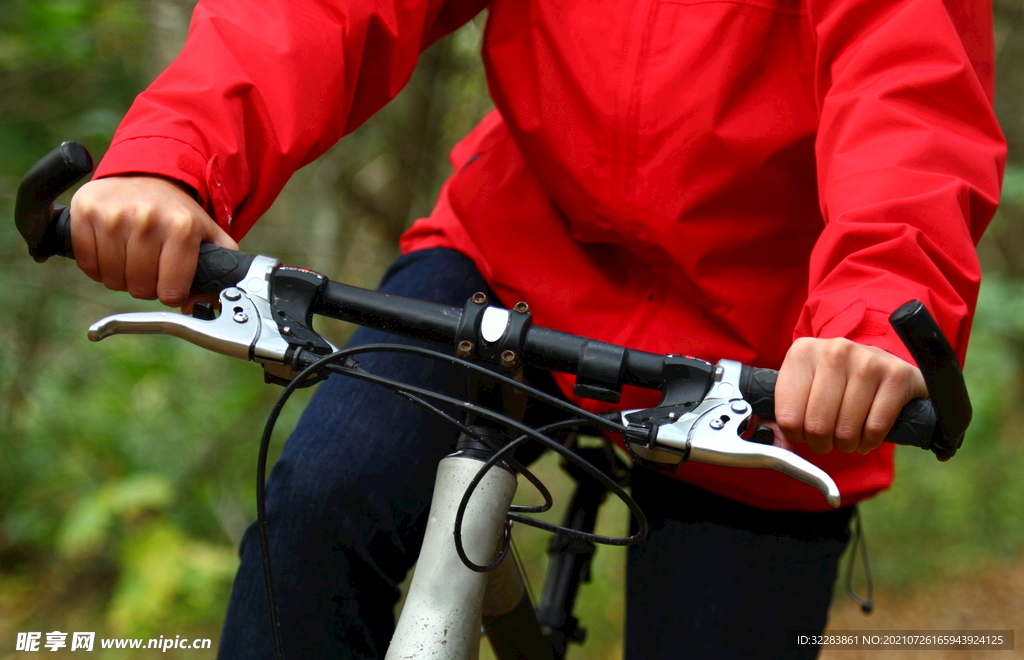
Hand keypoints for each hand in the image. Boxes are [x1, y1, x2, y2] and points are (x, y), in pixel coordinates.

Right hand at [70, 175, 238, 307]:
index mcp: (181, 227)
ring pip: (112, 280)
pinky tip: (111, 250)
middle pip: (139, 288)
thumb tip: (199, 307)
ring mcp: (113, 215)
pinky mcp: (85, 212)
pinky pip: (87, 265)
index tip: (171, 282)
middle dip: (146, 286)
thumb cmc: (176, 213)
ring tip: (132, 258)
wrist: (146, 175)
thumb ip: (219, 272)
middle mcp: (147, 219)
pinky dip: (97, 267)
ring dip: (121, 278)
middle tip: (150, 268)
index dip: (171, 293)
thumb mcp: (209, 236)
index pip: (171, 291)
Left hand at [773, 337, 927, 454]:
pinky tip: (867, 436)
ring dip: (846, 444)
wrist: (887, 366)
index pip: (788, 417)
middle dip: (822, 444)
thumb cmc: (838, 383)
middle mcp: (834, 351)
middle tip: (828, 440)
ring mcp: (867, 361)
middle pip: (817, 425)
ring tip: (848, 437)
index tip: (805, 432)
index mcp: (803, 352)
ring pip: (846, 430)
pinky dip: (870, 441)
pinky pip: (875, 428)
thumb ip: (784, 418)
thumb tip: (780, 446)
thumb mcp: (805, 388)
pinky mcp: (897, 376)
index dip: (797, 435)